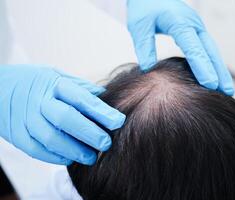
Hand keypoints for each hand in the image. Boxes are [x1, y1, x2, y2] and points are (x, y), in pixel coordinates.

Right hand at [0, 65, 124, 164]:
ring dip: (74, 151)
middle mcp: (40, 102)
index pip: (81, 99)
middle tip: (106, 144)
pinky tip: (70, 158)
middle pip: (66, 119)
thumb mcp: (57, 76)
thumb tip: (104, 95)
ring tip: (91, 157)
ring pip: (51, 139)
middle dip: (89, 133)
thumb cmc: (36, 82)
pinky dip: (55, 157)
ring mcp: (26, 119)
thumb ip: (80, 87)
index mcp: (54, 84)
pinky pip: (37, 150)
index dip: (101, 112)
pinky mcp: (17, 135)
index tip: (118, 122)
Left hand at [127, 0, 233, 94]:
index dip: (203, 67)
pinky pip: (207, 48)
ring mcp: (196, 26)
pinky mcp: (195, 30)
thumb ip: (144, 47)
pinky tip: (215, 75)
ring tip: (226, 88)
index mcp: (180, 22)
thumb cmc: (145, 5)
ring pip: (212, 50)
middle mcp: (193, 24)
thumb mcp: (139, 26)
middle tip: (227, 91)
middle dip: (220, 71)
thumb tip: (148, 69)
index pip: (194, 48)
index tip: (210, 84)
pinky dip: (212, 62)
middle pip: (210, 50)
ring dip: (220, 68)